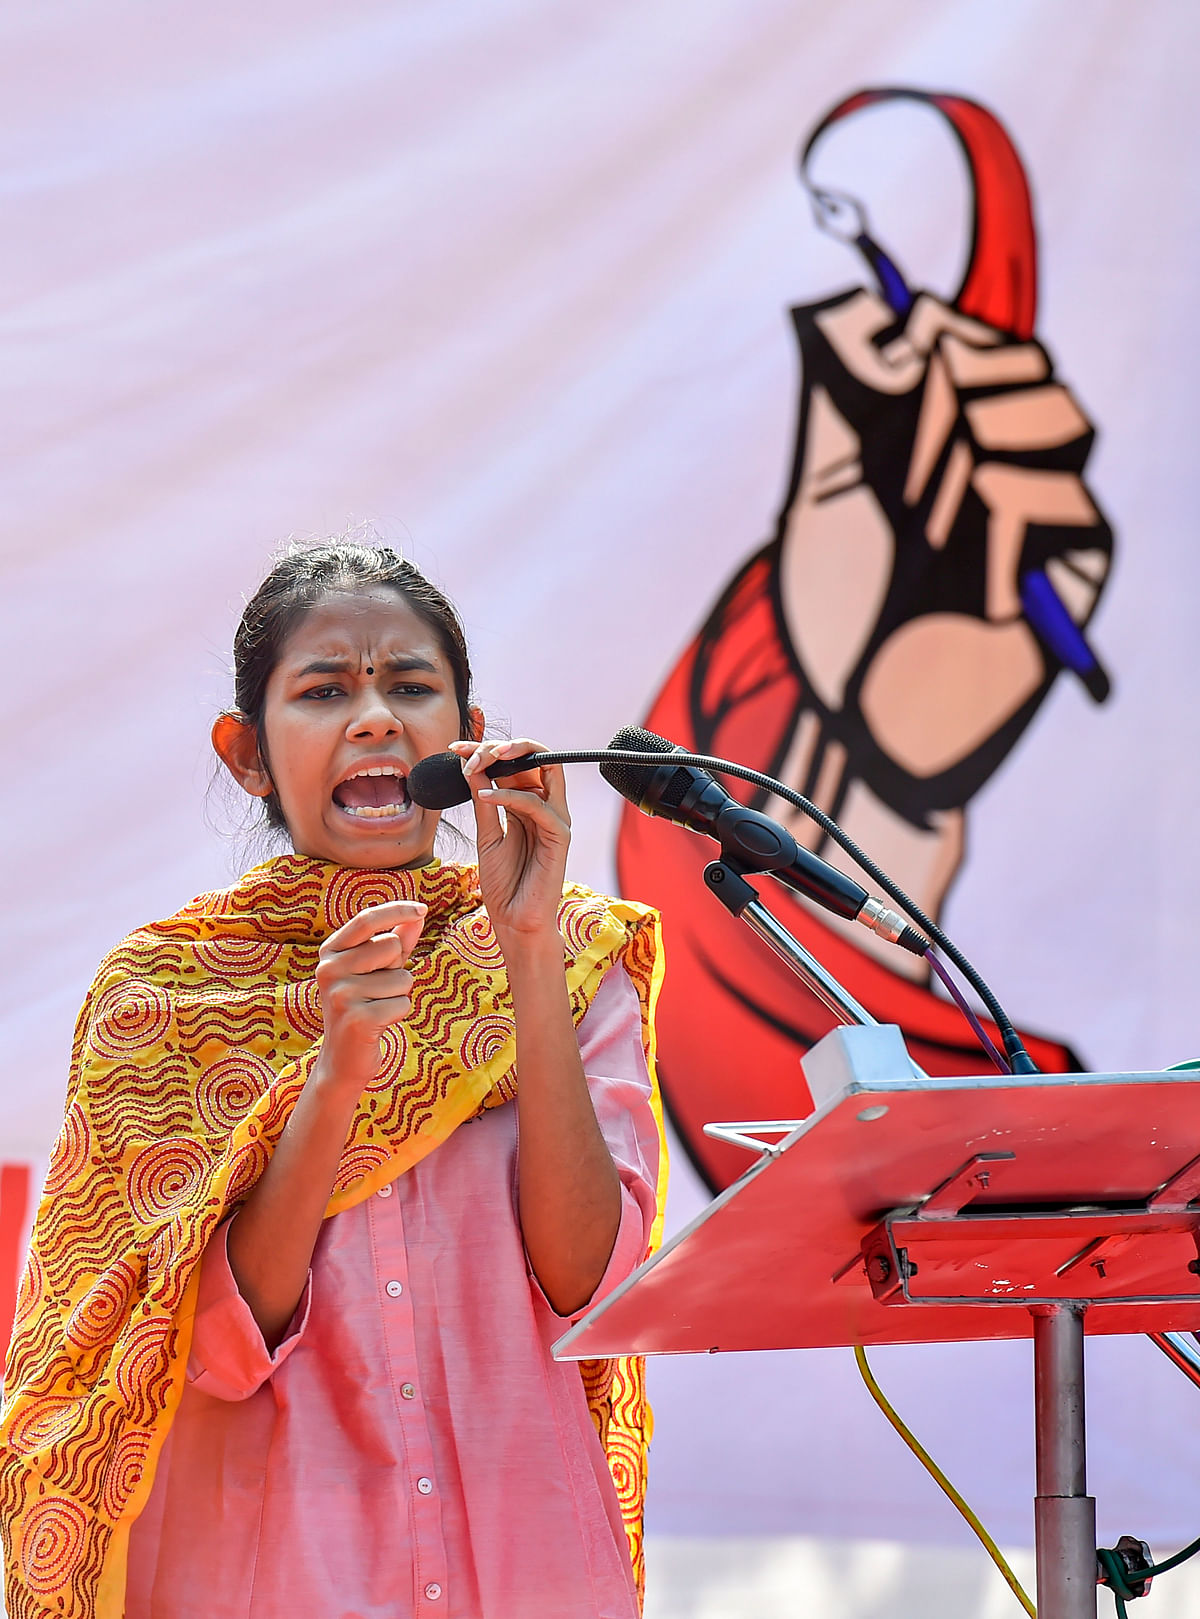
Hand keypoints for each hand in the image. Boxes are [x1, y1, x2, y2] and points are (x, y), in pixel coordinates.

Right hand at [312, 900, 426, 1094]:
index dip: (396, 910)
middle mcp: (329, 969)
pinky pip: (403, 1003)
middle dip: (397, 967)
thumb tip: (419, 913)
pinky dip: (399, 1013)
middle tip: (379, 989)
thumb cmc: (365, 1005)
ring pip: (402, 977)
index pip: (366, 920)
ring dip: (399, 994)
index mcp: (330, 952)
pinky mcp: (357, 1019)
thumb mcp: (378, 969)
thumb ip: (397, 940)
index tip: (422, 908)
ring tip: (377, 1008)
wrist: (343, 1058)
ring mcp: (341, 994)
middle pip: (390, 946)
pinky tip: (379, 1024)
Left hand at [451, 738, 569, 940]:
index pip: (515, 764)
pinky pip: (537, 803)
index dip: (486, 750)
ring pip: (545, 768)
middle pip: (534, 757)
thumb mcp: (487, 834)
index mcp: (527, 805)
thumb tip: (473, 767)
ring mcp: (555, 819)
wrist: (514, 921)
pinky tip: (484, 794)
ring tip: (477, 762)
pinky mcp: (560, 836)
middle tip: (470, 750)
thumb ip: (484, 802)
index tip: (455, 749)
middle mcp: (545, 807)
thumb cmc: (504, 883)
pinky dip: (509, 794)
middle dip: (500, 746)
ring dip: (510, 758)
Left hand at [778, 287, 1111, 813]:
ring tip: (929, 534)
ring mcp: (1048, 511)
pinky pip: (1060, 498)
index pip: (986, 343)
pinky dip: (1002, 523)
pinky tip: (970, 577)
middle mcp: (1007, 462)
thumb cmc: (832, 609)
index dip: (946, 335)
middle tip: (903, 483)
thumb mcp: (818, 480)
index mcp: (948, 436)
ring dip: (975, 463)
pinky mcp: (1077, 564)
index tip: (898, 357)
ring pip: (1057, 421)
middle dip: (955, 403)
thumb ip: (842, 386)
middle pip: (1032, 368)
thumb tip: (861, 297)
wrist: (855, 707)